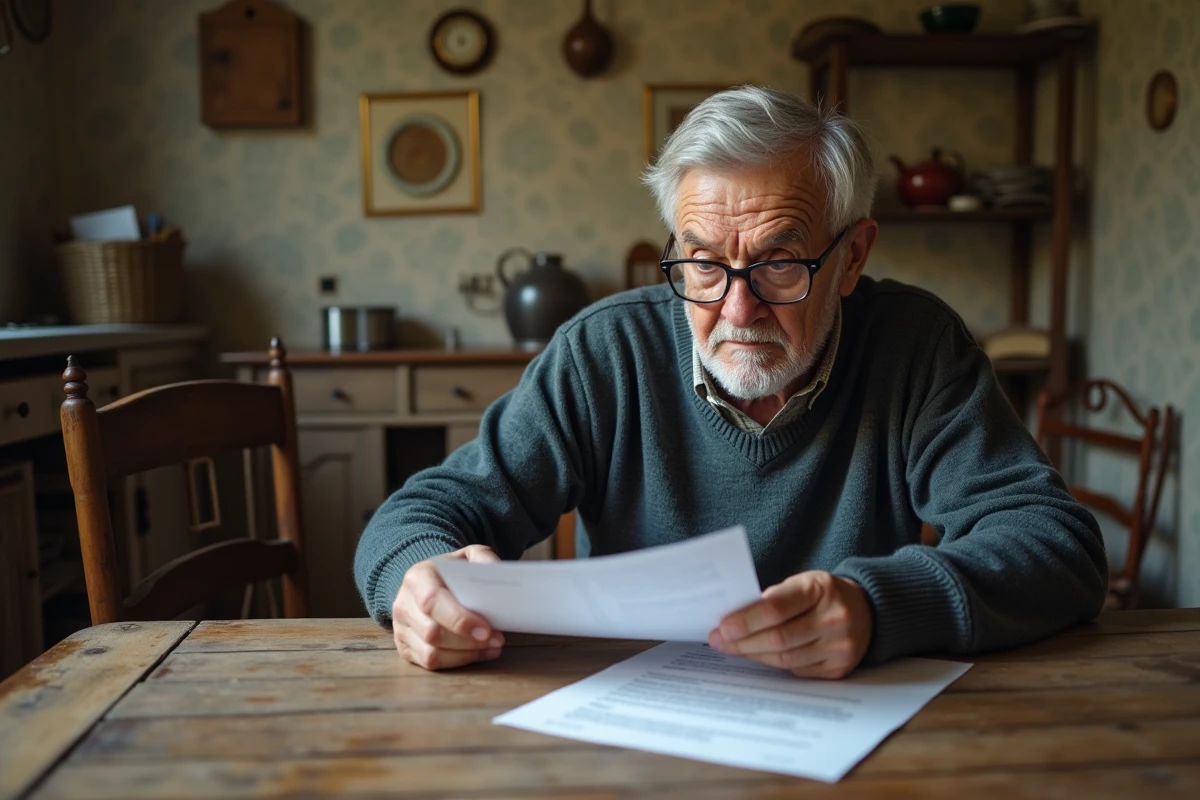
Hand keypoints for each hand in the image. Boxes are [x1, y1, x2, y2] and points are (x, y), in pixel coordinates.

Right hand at [392, 544, 504, 669]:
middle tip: (497, 639)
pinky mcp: (406, 647)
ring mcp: (401, 628)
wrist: (431, 582)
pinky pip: (431, 663)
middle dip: (468, 641)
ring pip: (432, 653)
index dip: (459, 619)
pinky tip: (479, 653)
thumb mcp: (469, 557)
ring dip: (467, 654)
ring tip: (492, 646)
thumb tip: (497, 577)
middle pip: (432, 632)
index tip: (486, 629)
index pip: (432, 601)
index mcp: (417, 577)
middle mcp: (404, 603)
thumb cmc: (453, 572)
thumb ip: (484, 561)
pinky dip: (459, 661)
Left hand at [708, 571, 872, 678]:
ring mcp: (840, 647)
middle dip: (742, 642)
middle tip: (718, 642)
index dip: (745, 621)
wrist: (868, 610)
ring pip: (785, 659)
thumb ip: (772, 599)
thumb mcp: (801, 583)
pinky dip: (774, 664)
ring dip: (754, 656)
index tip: (721, 628)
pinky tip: (759, 656)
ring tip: (732, 649)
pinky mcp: (839, 668)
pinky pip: (797, 671)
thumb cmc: (823, 594)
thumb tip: (733, 621)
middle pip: (778, 639)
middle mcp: (834, 619)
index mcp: (820, 590)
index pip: (776, 609)